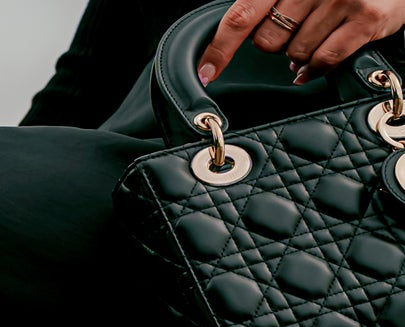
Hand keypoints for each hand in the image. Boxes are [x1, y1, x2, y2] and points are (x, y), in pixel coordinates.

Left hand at [199, 0, 404, 87]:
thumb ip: (266, 3)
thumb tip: (228, 42)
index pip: (242, 15)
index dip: (221, 47)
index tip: (206, 72)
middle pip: (267, 41)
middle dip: (276, 42)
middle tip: (297, 27)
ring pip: (295, 54)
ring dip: (301, 52)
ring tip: (320, 32)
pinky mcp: (367, 17)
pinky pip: (324, 60)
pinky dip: (317, 68)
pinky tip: (317, 63)